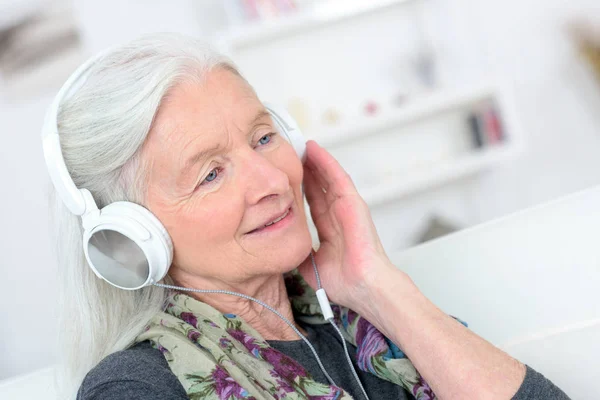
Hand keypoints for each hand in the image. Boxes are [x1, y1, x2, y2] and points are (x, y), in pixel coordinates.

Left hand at [297, 140, 397, 308]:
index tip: (286, 177)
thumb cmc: (344, 282)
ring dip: (314, 161)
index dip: (300, 189)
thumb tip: (281, 248)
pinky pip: (337, 177)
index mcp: (330, 230)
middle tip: (289, 154)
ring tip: (300, 146)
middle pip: (318, 187)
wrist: (362, 286)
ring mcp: (346, 207)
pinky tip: (315, 150)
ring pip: (327, 178)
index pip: (312, 204)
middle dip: (305, 171)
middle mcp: (338, 216)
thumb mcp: (310, 266)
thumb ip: (299, 253)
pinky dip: (326, 162)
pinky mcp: (353, 202)